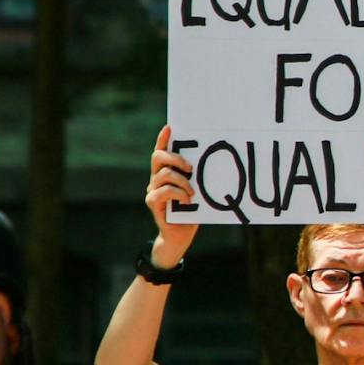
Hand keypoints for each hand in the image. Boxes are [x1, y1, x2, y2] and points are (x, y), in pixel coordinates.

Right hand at [145, 126, 197, 265]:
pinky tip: (187, 200)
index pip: (161, 151)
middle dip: (175, 157)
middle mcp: (155, 179)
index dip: (163, 139)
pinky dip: (178, 194)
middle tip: (190, 167)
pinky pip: (163, 192)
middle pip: (158, 157)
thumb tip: (210, 165)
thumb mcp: (195, 192)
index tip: (170, 127)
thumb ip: (195, 179)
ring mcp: (152, 191)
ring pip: (163, 175)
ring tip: (192, 191)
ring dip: (181, 181)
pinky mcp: (153, 203)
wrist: (180, 237)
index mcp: (166, 173)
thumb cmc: (190, 212)